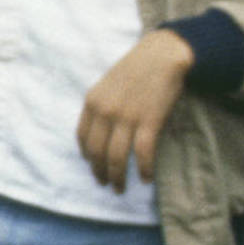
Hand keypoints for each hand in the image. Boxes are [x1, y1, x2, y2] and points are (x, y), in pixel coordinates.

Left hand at [78, 28, 194, 191]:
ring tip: (120, 189)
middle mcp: (105, 112)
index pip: (82, 137)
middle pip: (97, 152)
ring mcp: (126, 117)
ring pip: (116, 158)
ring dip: (118, 177)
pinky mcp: (149, 121)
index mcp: (92, 102)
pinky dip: (144, 169)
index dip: (87, 156)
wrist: (161, 55)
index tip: (93, 166)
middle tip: (106, 185)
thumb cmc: (136, 69)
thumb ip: (101, 106)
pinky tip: (146, 178)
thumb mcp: (108, 85)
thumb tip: (100, 133)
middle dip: (100, 173)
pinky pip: (143, 154)